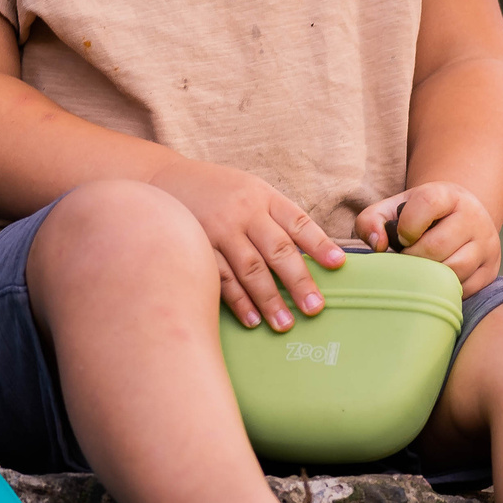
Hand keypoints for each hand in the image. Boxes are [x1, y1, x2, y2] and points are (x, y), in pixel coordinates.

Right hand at [150, 158, 345, 330]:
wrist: (165, 179)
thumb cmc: (219, 191)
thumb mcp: (251, 191)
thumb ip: (277, 218)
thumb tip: (312, 255)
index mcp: (263, 196)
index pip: (297, 221)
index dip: (319, 244)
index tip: (338, 264)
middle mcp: (243, 211)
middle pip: (277, 249)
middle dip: (298, 281)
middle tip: (315, 308)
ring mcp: (218, 230)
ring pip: (249, 269)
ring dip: (269, 300)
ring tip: (285, 324)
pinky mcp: (197, 247)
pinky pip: (221, 279)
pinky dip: (238, 302)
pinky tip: (252, 320)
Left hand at [357, 183, 500, 296]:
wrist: (459, 219)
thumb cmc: (418, 217)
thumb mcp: (395, 209)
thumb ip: (371, 220)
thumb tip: (377, 244)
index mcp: (448, 195)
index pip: (427, 204)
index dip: (407, 226)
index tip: (401, 237)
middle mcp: (473, 216)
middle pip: (437, 246)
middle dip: (413, 257)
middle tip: (407, 258)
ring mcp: (486, 243)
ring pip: (453, 270)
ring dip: (428, 275)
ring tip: (420, 268)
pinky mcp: (490, 269)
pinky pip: (465, 288)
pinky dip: (444, 289)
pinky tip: (435, 279)